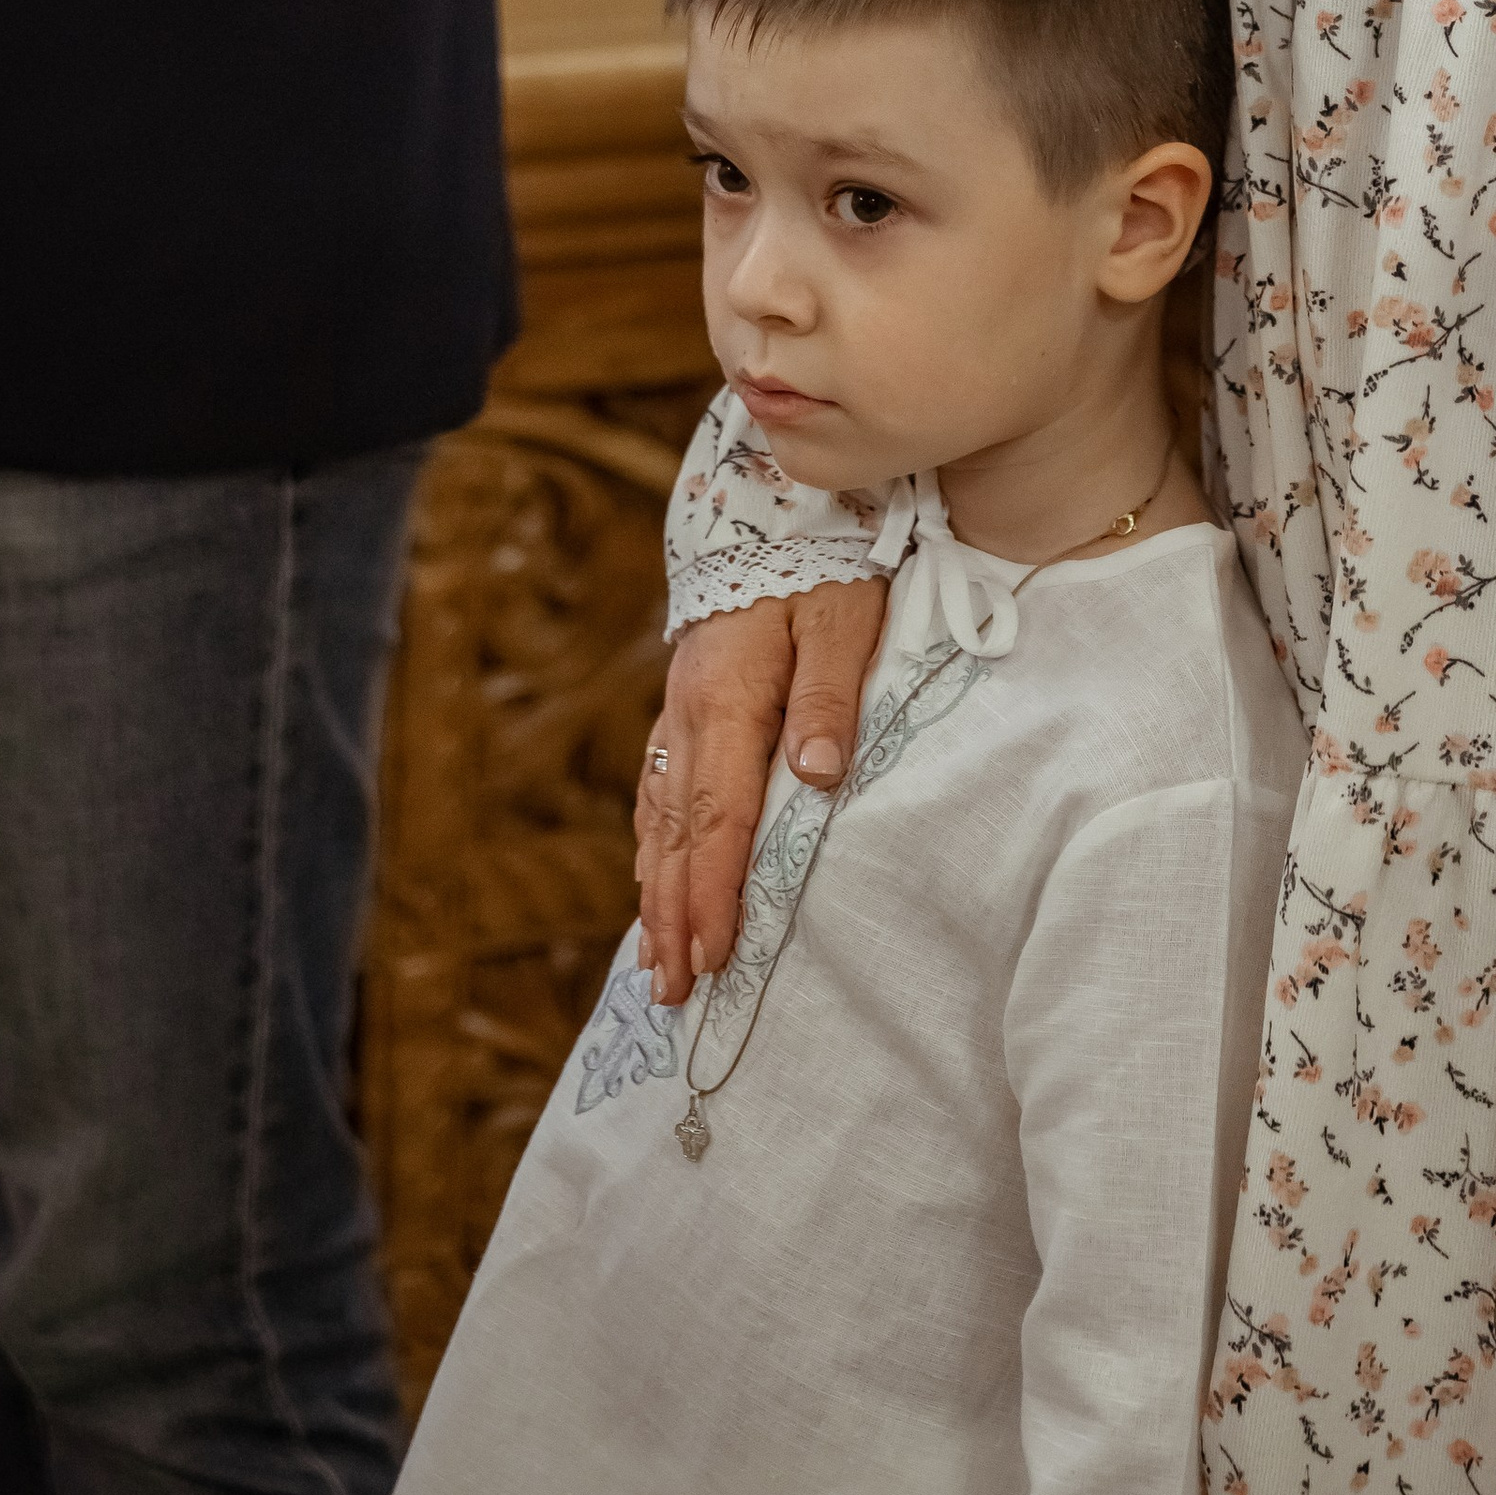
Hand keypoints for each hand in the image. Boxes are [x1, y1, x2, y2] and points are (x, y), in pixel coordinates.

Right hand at [634, 581, 887, 1006]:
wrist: (772, 501)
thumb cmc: (824, 560)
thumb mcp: (844, 617)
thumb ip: (827, 698)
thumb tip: (814, 778)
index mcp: (728, 697)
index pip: (719, 817)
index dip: (713, 891)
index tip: (712, 956)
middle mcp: (689, 712)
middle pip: (677, 833)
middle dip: (673, 916)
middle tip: (675, 993)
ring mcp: (678, 709)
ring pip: (659, 817)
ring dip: (656, 892)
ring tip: (655, 963)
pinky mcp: (682, 704)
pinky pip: (657, 788)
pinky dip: (652, 845)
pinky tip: (651, 881)